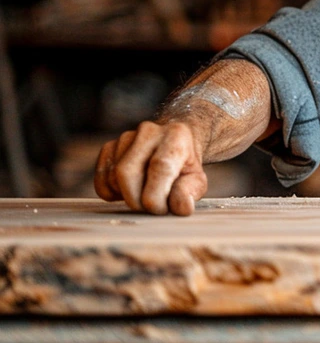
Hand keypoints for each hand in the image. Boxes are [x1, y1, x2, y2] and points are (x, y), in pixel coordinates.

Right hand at [94, 121, 208, 215]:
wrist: (173, 143)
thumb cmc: (184, 165)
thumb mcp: (196, 179)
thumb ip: (189, 192)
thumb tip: (181, 207)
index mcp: (176, 136)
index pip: (160, 167)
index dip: (156, 196)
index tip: (159, 210)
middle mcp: (149, 132)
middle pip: (127, 171)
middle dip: (135, 199)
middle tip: (148, 209)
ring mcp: (126, 137)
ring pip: (112, 175)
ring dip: (124, 195)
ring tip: (143, 196)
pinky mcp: (110, 147)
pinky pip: (101, 176)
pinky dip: (110, 191)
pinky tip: (127, 192)